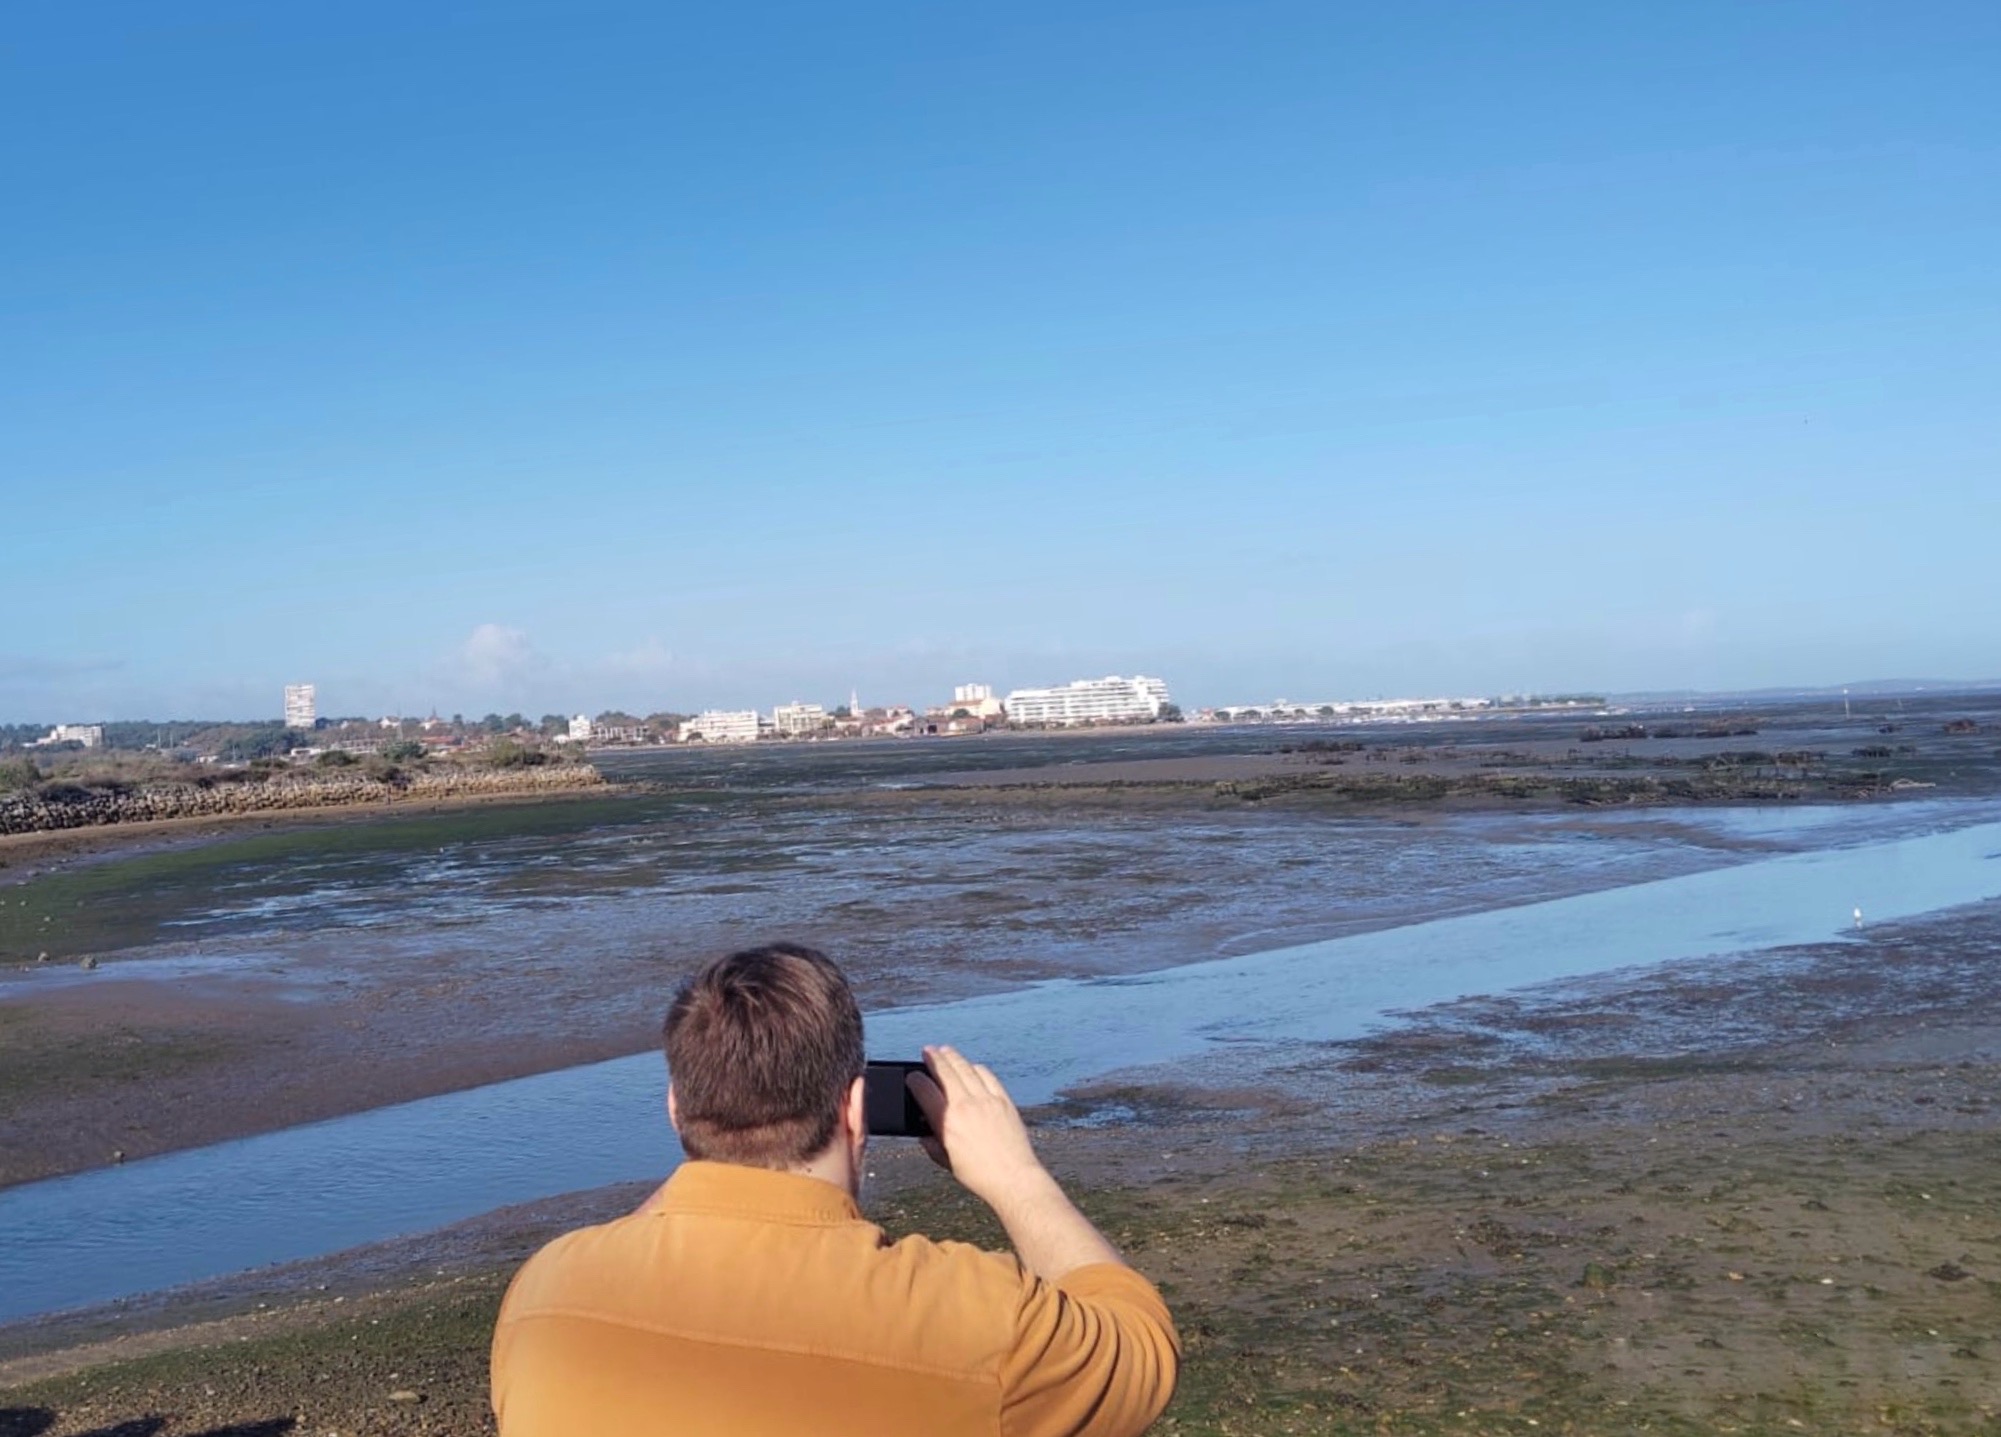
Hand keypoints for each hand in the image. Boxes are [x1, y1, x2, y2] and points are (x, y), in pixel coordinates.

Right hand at [907, 1045, 1045, 1205]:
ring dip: (954, 1057)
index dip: (915, 1080)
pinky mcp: (1003, 1100)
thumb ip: (932, 1145)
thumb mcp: (947, 1162)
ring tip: (946, 1051)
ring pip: (967, 1068)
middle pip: (946, 1071)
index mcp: (947, 1121)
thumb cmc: (979, 1174)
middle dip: (934, 1058)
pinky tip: (972, 1067)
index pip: (925, 1090)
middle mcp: (966, 1105)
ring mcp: (986, 1099)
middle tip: (928, 1051)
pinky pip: (988, 1076)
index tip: (911, 1076)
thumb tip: (924, 1135)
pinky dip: (977, 1068)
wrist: (1013, 1177)